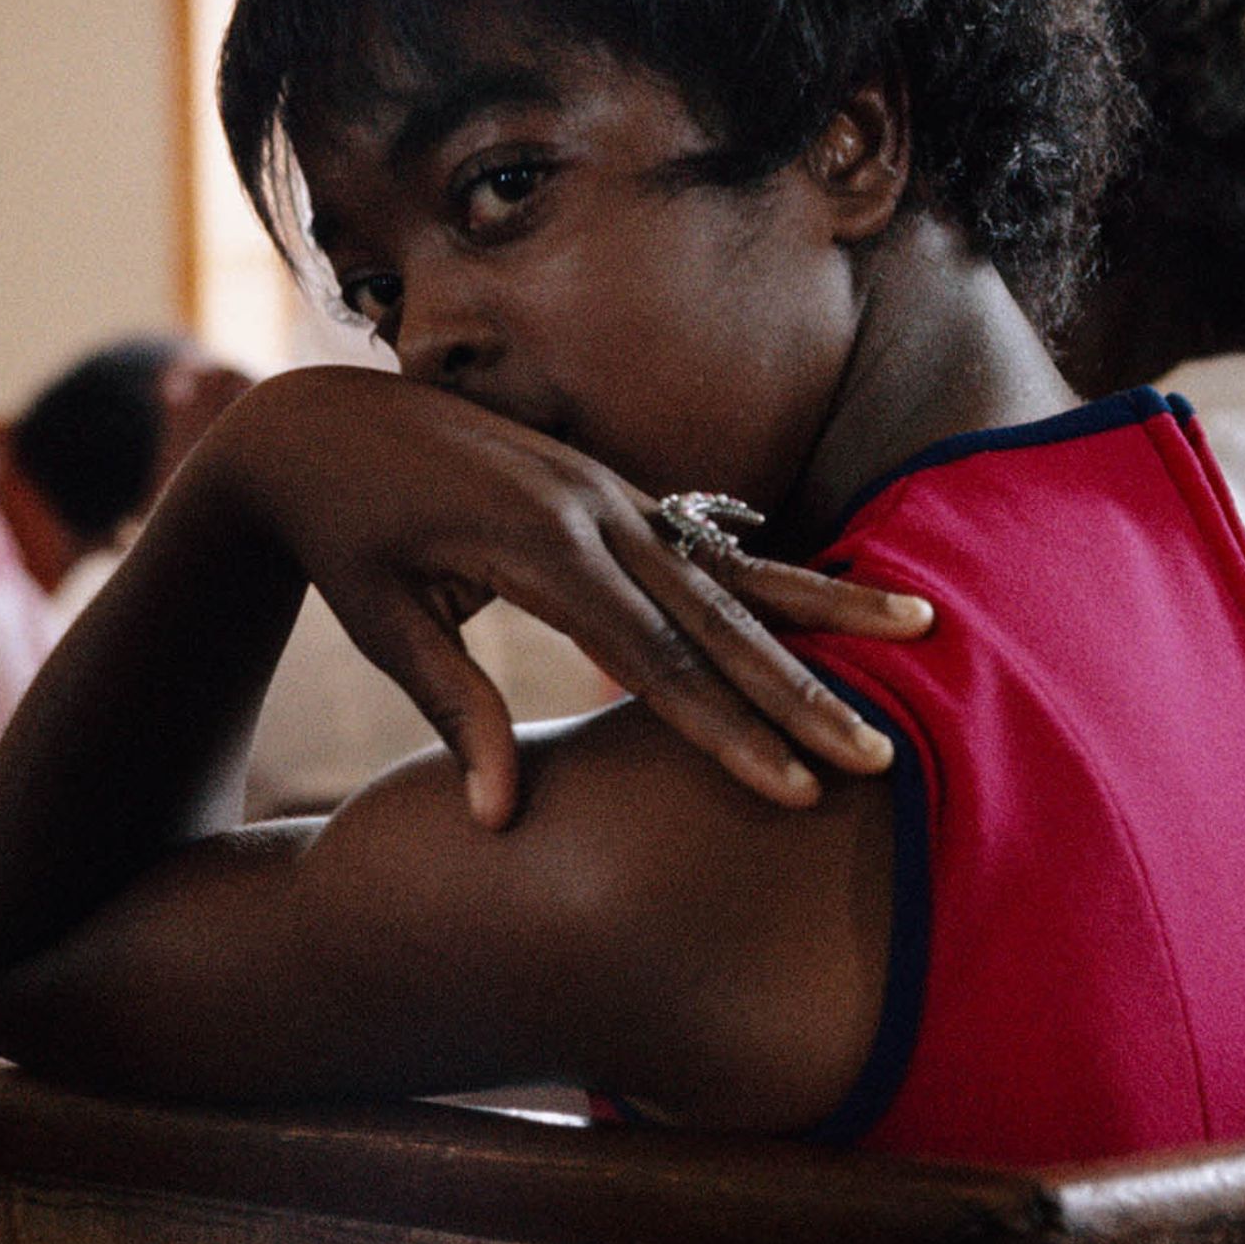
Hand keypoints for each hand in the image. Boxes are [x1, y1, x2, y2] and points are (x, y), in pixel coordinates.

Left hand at [187, 368, 933, 829]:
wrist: (321, 424)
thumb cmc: (344, 538)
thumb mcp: (382, 621)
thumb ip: (453, 708)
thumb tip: (498, 820)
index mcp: (538, 549)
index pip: (653, 659)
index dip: (726, 730)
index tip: (791, 789)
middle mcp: (593, 512)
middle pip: (718, 618)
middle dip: (801, 691)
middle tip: (878, 755)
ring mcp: (611, 492)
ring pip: (737, 567)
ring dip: (827, 608)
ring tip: (923, 627)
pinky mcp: (614, 489)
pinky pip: (711, 538)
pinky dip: (778, 571)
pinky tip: (843, 596)